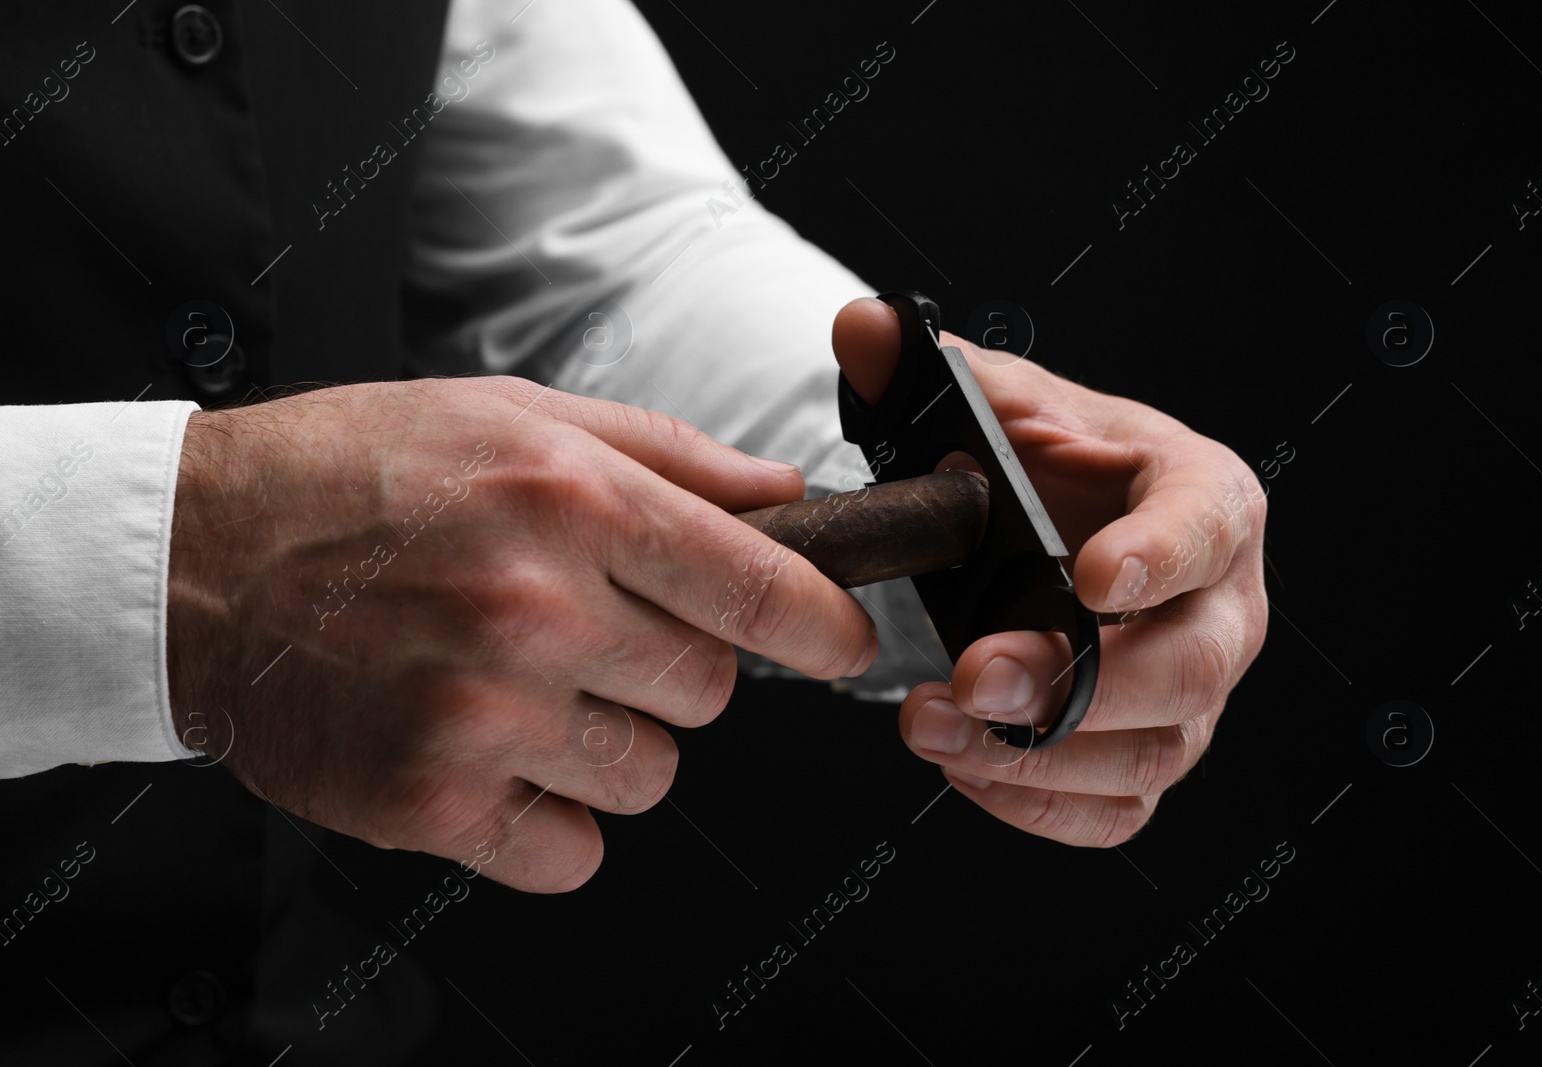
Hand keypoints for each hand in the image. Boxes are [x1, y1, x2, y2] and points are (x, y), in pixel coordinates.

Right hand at [167, 377, 875, 890]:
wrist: (193, 560)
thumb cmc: (353, 475)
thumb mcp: (516, 416)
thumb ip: (669, 458)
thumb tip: (787, 501)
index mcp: (571, 501)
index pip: (761, 590)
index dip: (825, 625)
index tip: (842, 642)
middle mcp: (536, 608)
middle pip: (712, 691)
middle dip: (673, 667)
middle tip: (591, 633)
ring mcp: (482, 714)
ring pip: (650, 774)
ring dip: (610, 742)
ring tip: (523, 685)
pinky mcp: (429, 801)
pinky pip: (572, 849)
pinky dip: (550, 817)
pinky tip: (492, 753)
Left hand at [833, 298, 1267, 845]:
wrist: (1049, 530)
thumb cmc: (1044, 464)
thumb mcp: (993, 403)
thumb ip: (925, 368)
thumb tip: (865, 329)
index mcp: (1201, 495)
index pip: (1206, 525)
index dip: (1159, 557)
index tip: (1091, 578)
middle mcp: (1220, 602)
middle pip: (1192, 666)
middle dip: (1085, 684)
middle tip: (980, 677)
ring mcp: (1191, 691)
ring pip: (1155, 753)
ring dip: (1043, 758)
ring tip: (935, 726)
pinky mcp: (1148, 751)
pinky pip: (1117, 810)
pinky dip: (1039, 805)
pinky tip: (965, 765)